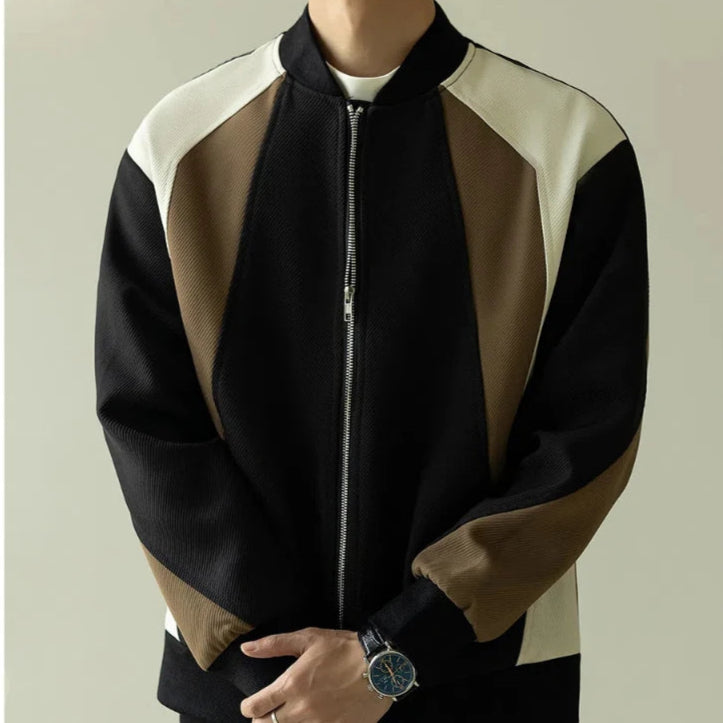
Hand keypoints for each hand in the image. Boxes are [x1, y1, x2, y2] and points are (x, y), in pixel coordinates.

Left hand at [238, 626, 393, 722]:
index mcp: (291, 684)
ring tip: (290, 716)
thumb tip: (246, 648)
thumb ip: (274, 644)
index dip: (248, 707)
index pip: (255, 708)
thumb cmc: (343, 648)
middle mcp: (301, 709)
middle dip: (262, 720)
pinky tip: (311, 719)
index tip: (252, 704)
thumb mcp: (308, 638)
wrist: (380, 666)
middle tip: (270, 711)